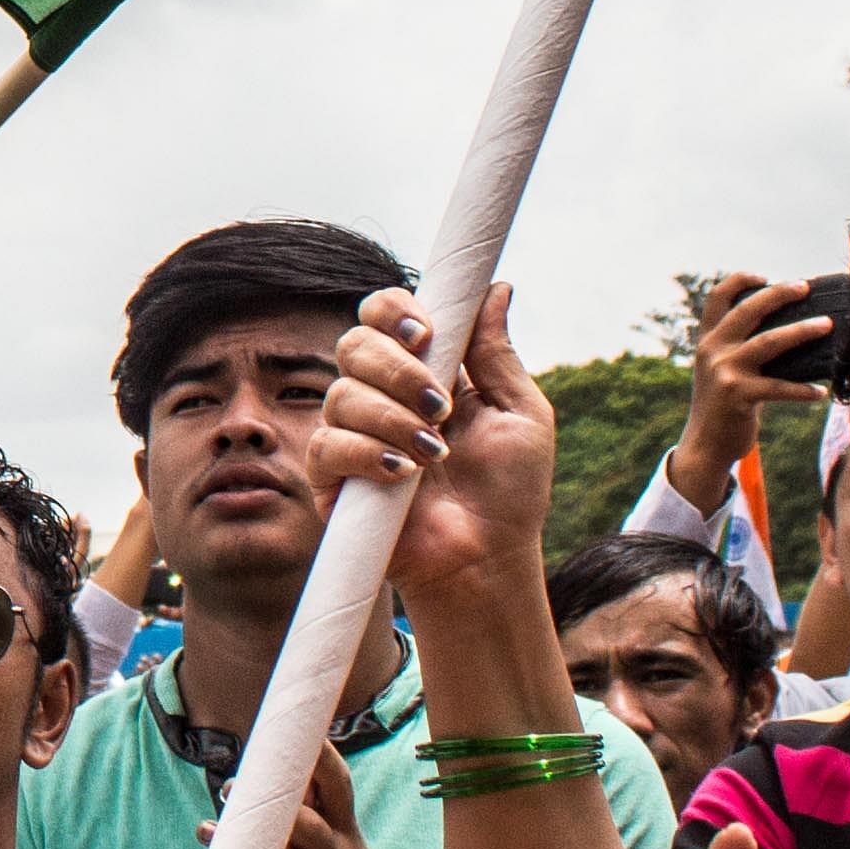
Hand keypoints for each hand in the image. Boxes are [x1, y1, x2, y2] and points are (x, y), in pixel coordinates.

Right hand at [310, 284, 555, 605]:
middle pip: (354, 342)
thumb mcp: (521, 414)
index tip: (426, 334)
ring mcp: (352, 435)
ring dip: (394, 420)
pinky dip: (368, 454)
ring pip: (341, 393)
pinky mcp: (331, 478)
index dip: (394, 312)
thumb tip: (497, 288)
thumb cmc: (510, 493)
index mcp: (422, 370)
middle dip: (397, 369)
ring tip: (435, 454)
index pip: (383, 314)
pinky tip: (402, 475)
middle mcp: (380, 395)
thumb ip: (497, 353)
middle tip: (439, 406)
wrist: (488, 560)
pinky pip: (329, 444)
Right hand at [689, 274, 834, 445]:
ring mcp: (724, 372)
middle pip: (748, 311)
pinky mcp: (738, 396)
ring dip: (801, 331)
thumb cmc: (723, 405)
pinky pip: (779, 387)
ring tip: (827, 325)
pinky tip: (820, 392)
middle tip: (805, 287)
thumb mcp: (720, 370)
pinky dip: (803, 390)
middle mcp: (713, 350)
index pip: (717, 298)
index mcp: (708, 341)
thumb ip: (740, 349)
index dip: (740, 281)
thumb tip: (790, 332)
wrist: (704, 444)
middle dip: (778, 294)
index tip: (765, 276)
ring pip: (769, 342)